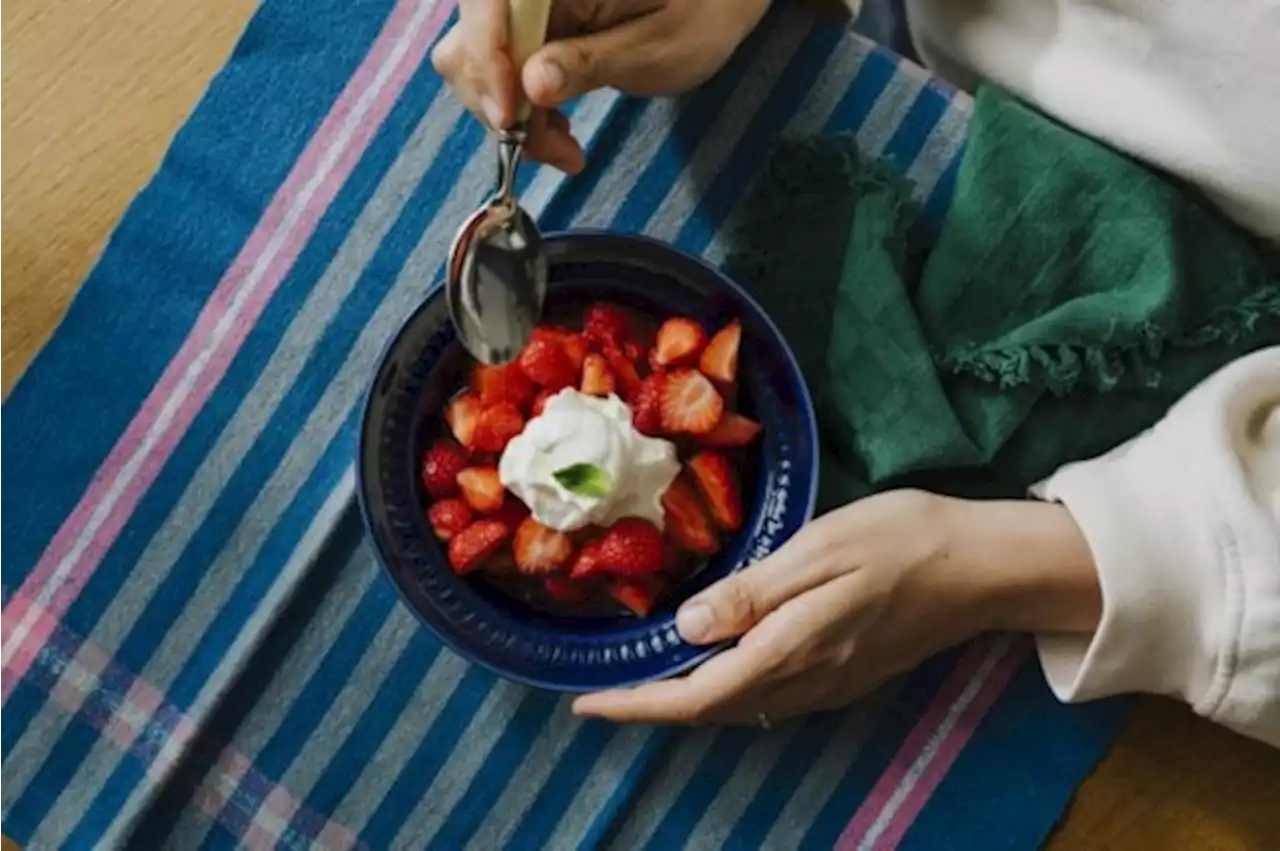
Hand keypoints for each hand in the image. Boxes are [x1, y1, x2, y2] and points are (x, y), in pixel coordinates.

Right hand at [431, 0, 769, 172]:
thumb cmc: (700, 13)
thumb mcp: (656, 47)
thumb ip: (590, 64)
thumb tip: (530, 86)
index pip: (488, 6)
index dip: (487, 61)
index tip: (511, 118)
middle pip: (469, 40)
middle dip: (498, 103)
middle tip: (553, 150)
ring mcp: (523, 7)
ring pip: (474, 61)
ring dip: (508, 114)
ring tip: (562, 145)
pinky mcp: (526, 30)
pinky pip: (498, 70)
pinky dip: (518, 108)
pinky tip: (555, 127)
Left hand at [572, 491, 1101, 724]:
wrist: (983, 567)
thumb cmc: (901, 541)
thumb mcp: (818, 550)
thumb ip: (751, 595)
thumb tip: (685, 629)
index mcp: (788, 650)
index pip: (694, 696)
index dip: (636, 704)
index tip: (586, 702)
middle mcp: (804, 681)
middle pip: (712, 709)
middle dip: (652, 706)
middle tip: (604, 687)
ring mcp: (829, 684)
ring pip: (740, 705)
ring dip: (688, 699)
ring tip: (646, 676)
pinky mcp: (846, 675)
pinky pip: (769, 694)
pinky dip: (726, 687)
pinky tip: (715, 661)